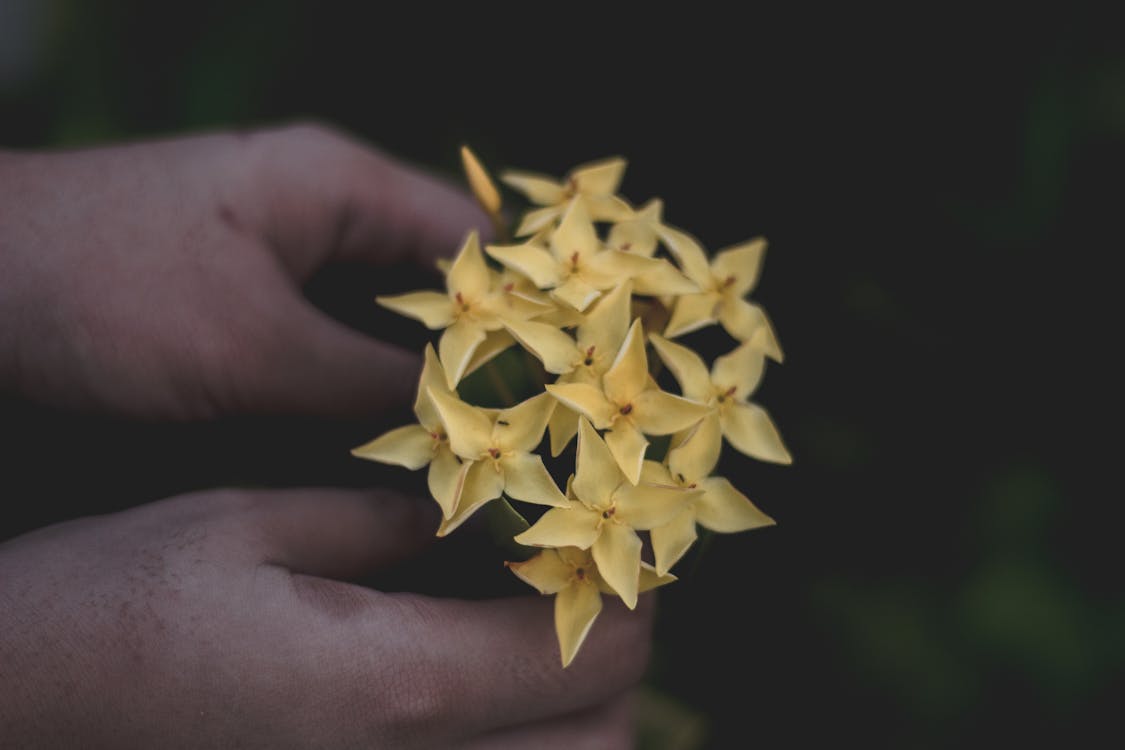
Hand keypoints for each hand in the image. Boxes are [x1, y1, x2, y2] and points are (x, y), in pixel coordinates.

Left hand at [0, 124, 487, 419]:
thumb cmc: (106, 291)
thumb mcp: (251, 348)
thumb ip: (363, 383)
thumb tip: (458, 424)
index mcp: (336, 182)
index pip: (469, 234)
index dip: (523, 305)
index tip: (560, 380)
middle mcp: (319, 204)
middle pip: (434, 274)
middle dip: (478, 347)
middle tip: (524, 424)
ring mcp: (281, 246)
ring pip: (383, 308)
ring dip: (419, 366)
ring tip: (474, 435)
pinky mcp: (247, 290)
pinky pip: (333, 329)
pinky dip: (363, 374)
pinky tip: (391, 427)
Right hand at [0, 487, 652, 747]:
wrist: (9, 715)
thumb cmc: (111, 610)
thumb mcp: (243, 526)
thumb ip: (378, 520)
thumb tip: (467, 512)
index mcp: (393, 684)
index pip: (584, 651)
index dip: (622, 590)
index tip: (605, 538)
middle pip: (601, 741)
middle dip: (614, 664)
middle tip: (577, 591)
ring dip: (577, 722)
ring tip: (535, 647)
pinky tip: (476, 707)